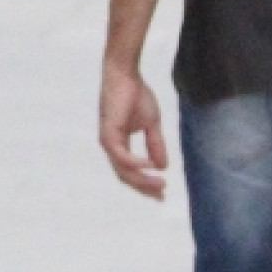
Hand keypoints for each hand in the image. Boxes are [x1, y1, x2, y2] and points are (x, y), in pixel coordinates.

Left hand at [100, 61, 167, 198]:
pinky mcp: (108, 134)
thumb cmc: (135, 95)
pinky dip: (137, 164)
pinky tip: (152, 167)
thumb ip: (155, 145)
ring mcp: (108, 142)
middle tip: (162, 196)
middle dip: (144, 188)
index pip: (130, 172)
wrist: (125, 76)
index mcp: (119, 145)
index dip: (145, 184)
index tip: (162, 194)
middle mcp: (111, 147)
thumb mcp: (152, 125)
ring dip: (143, 179)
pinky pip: (122, 156)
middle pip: (125, 176)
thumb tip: (163, 167)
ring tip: (161, 184)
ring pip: (123, 170)